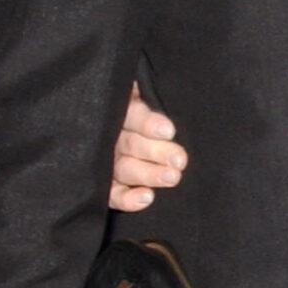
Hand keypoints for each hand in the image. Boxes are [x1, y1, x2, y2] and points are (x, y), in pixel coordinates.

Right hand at [109, 82, 187, 212]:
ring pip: (125, 168)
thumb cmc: (150, 111)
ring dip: (149, 174)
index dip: (148, 123)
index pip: (132, 115)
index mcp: (120, 110)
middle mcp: (110, 136)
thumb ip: (151, 98)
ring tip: (173, 177)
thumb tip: (170, 88)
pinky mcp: (107, 185)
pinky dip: (127, 199)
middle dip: (157, 152)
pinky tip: (147, 198)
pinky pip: (114, 194)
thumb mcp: (146, 96)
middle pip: (131, 144)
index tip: (169, 131)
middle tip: (180, 160)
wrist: (132, 137)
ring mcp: (107, 161)